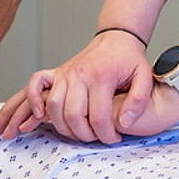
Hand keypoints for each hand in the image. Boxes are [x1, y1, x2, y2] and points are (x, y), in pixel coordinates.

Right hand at [0, 31, 152, 143]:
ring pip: (54, 107)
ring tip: (79, 133)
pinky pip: (36, 85)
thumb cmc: (129, 60)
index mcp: (101, 77)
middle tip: (97, 137)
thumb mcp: (145, 77)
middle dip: (85, 135)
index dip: (107, 135)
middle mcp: (79, 75)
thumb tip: (124, 124)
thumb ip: (139, 101)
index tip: (114, 139)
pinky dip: (34, 100)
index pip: (99, 117)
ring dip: (64, 127)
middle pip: (73, 116)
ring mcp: (65, 73)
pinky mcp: (57, 73)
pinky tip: (39, 115)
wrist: (115, 39)